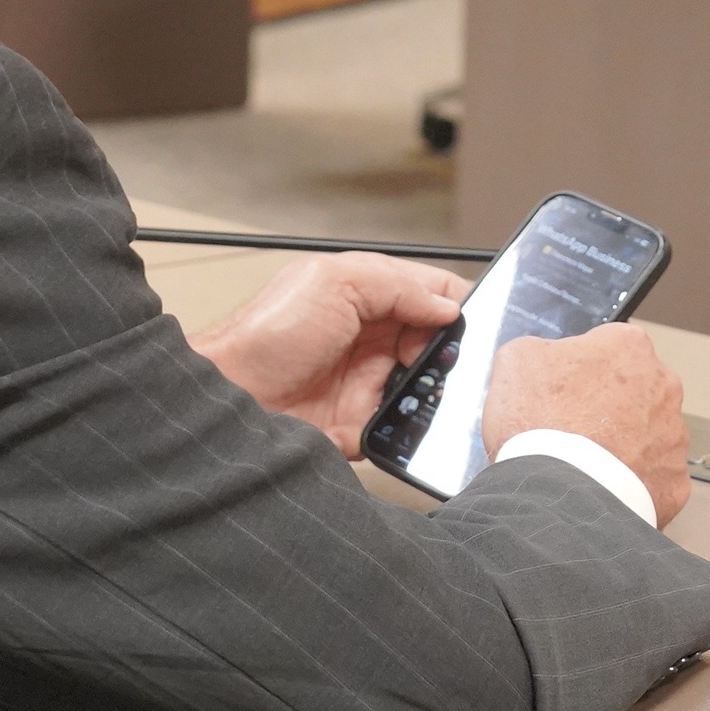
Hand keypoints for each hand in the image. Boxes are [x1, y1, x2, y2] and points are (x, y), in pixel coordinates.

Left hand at [188, 253, 465, 458]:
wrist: (231, 399)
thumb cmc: (267, 333)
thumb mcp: (336, 282)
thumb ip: (396, 285)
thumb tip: (446, 306)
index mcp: (367, 294)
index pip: (429, 293)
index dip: (456, 304)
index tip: (477, 320)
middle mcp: (371, 336)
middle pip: (436, 341)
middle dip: (450, 351)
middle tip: (450, 358)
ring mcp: (367, 380)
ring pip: (425, 386)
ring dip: (432, 390)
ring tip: (426, 389)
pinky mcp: (360, 422)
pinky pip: (400, 427)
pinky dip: (406, 428)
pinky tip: (399, 419)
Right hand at [482, 325, 692, 526]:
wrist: (557, 495)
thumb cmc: (540, 425)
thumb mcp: (517, 360)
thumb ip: (540, 349)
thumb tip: (545, 359)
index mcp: (629, 347)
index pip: (609, 347)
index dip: (581, 369)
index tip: (563, 390)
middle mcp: (663, 386)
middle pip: (634, 391)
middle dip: (609, 406)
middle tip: (573, 428)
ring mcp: (674, 436)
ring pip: (648, 435)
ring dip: (624, 444)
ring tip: (586, 463)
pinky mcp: (675, 481)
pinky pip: (654, 478)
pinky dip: (632, 483)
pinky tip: (603, 487)